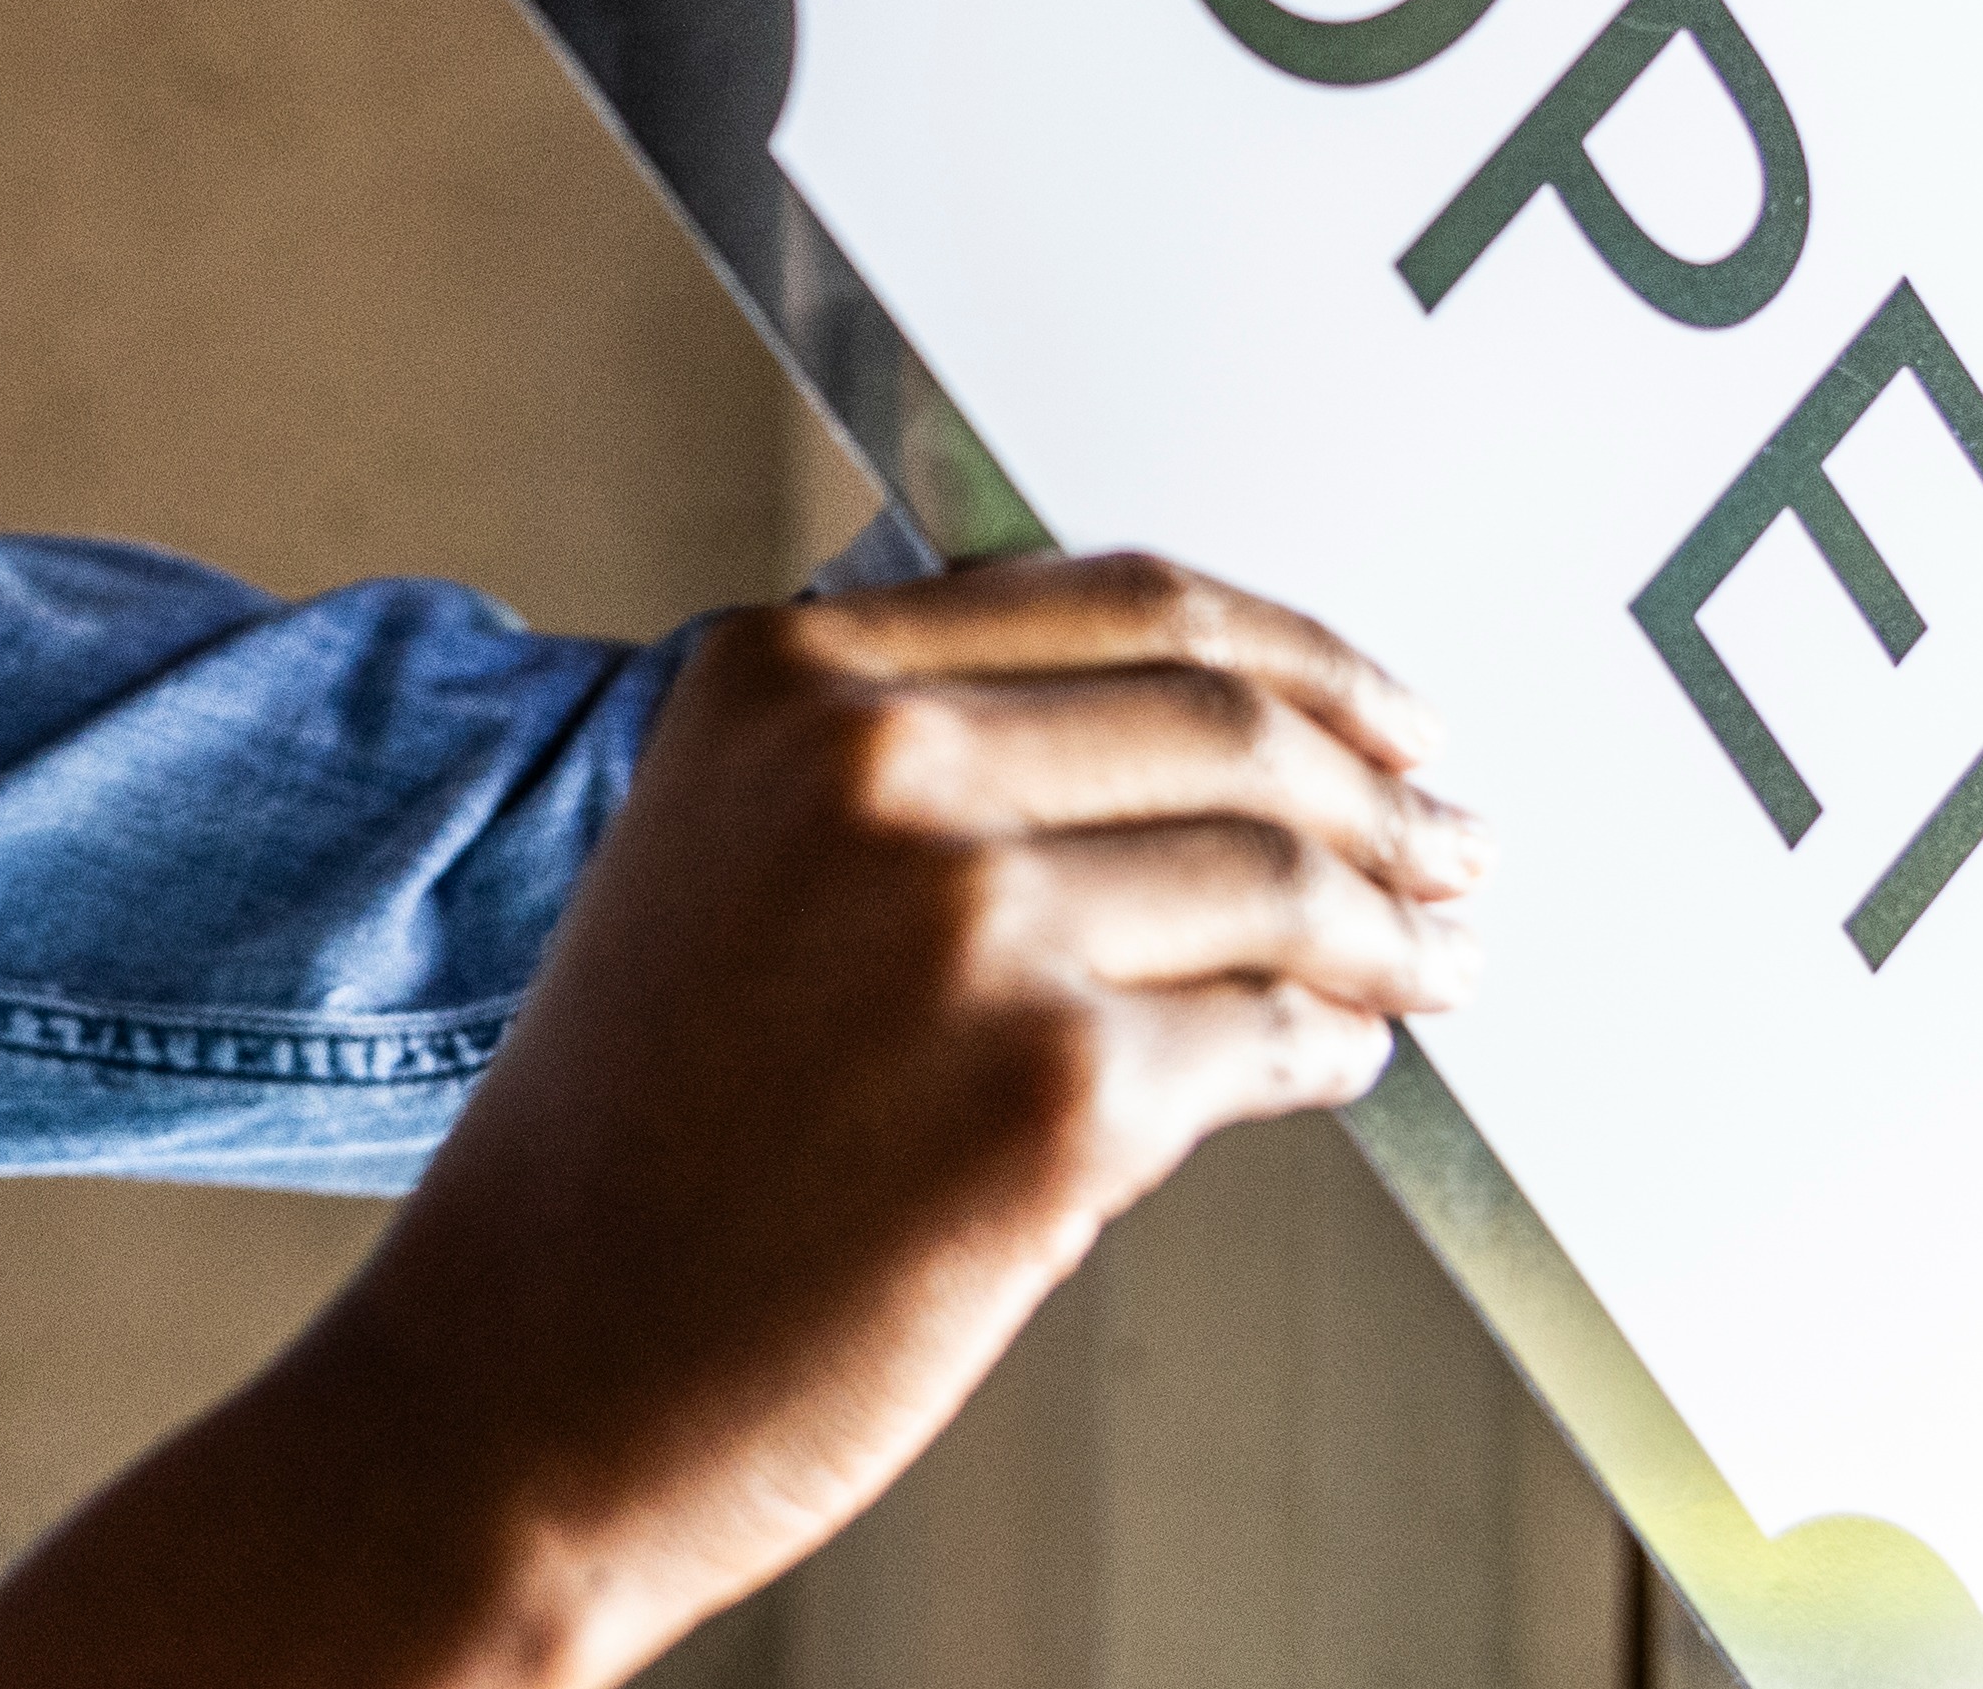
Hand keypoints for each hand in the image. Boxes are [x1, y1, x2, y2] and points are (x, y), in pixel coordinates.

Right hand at [0, 556, 1482, 1687]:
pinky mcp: (1053, 1096)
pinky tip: (1341, 1063)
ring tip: (1433, 963)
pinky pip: (1272, 1043)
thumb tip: (1199, 747)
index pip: (1123, 601)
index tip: (1378, 712)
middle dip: (1383, 784)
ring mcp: (970, 926)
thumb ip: (913, 765)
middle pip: (1228, 720)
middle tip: (1455, 837)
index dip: (1296, 653)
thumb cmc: (625, 1159)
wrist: (527, 1380)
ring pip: (1279, 876)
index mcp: (788, 680)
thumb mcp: (725, 863)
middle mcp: (875, 769)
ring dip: (1393, 926)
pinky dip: (1335, 1052)